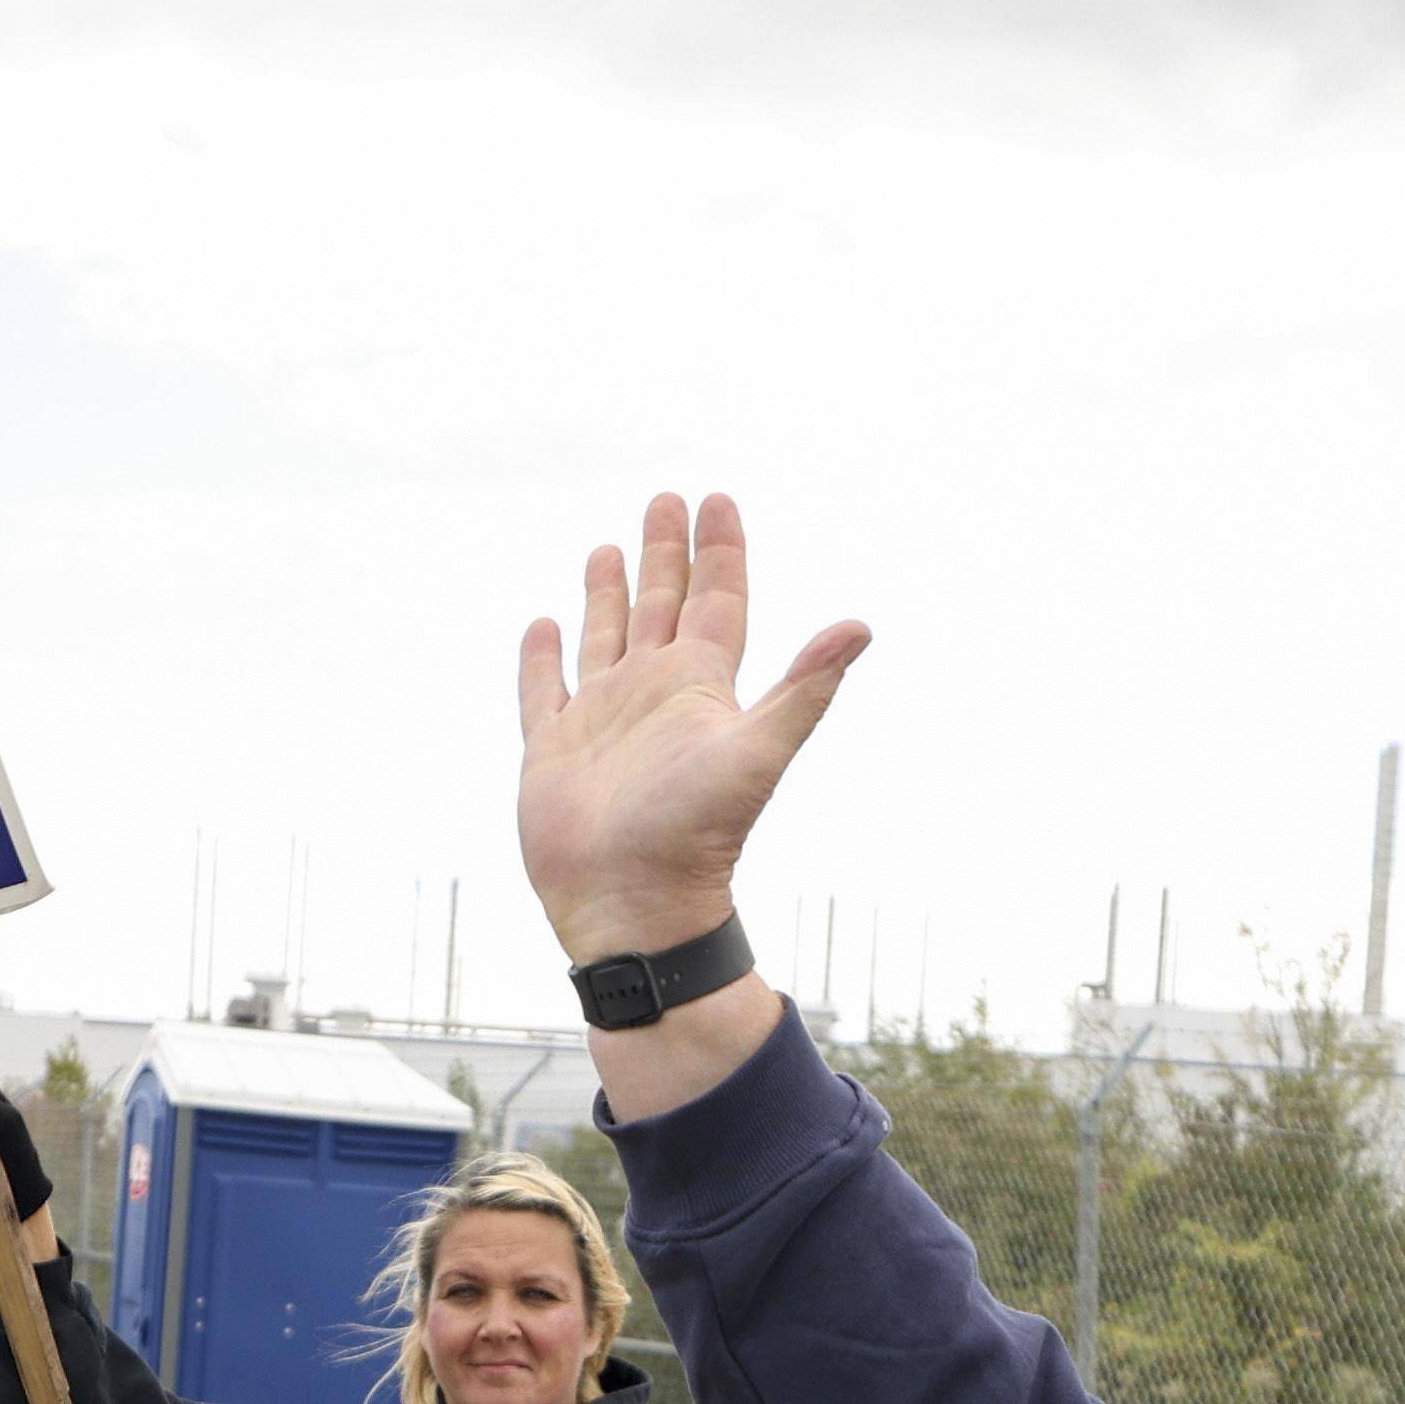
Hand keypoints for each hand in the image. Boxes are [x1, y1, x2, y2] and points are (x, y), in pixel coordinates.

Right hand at [514, 490, 863, 973]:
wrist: (633, 905)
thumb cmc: (696, 836)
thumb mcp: (756, 752)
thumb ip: (804, 688)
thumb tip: (862, 627)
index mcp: (701, 687)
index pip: (717, 600)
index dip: (719, 551)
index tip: (717, 501)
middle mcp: (653, 694)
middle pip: (662, 603)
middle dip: (665, 551)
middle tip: (666, 497)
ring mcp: (602, 719)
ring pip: (605, 636)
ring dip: (608, 592)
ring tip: (607, 546)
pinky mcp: (553, 748)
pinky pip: (544, 690)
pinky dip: (542, 658)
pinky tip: (543, 626)